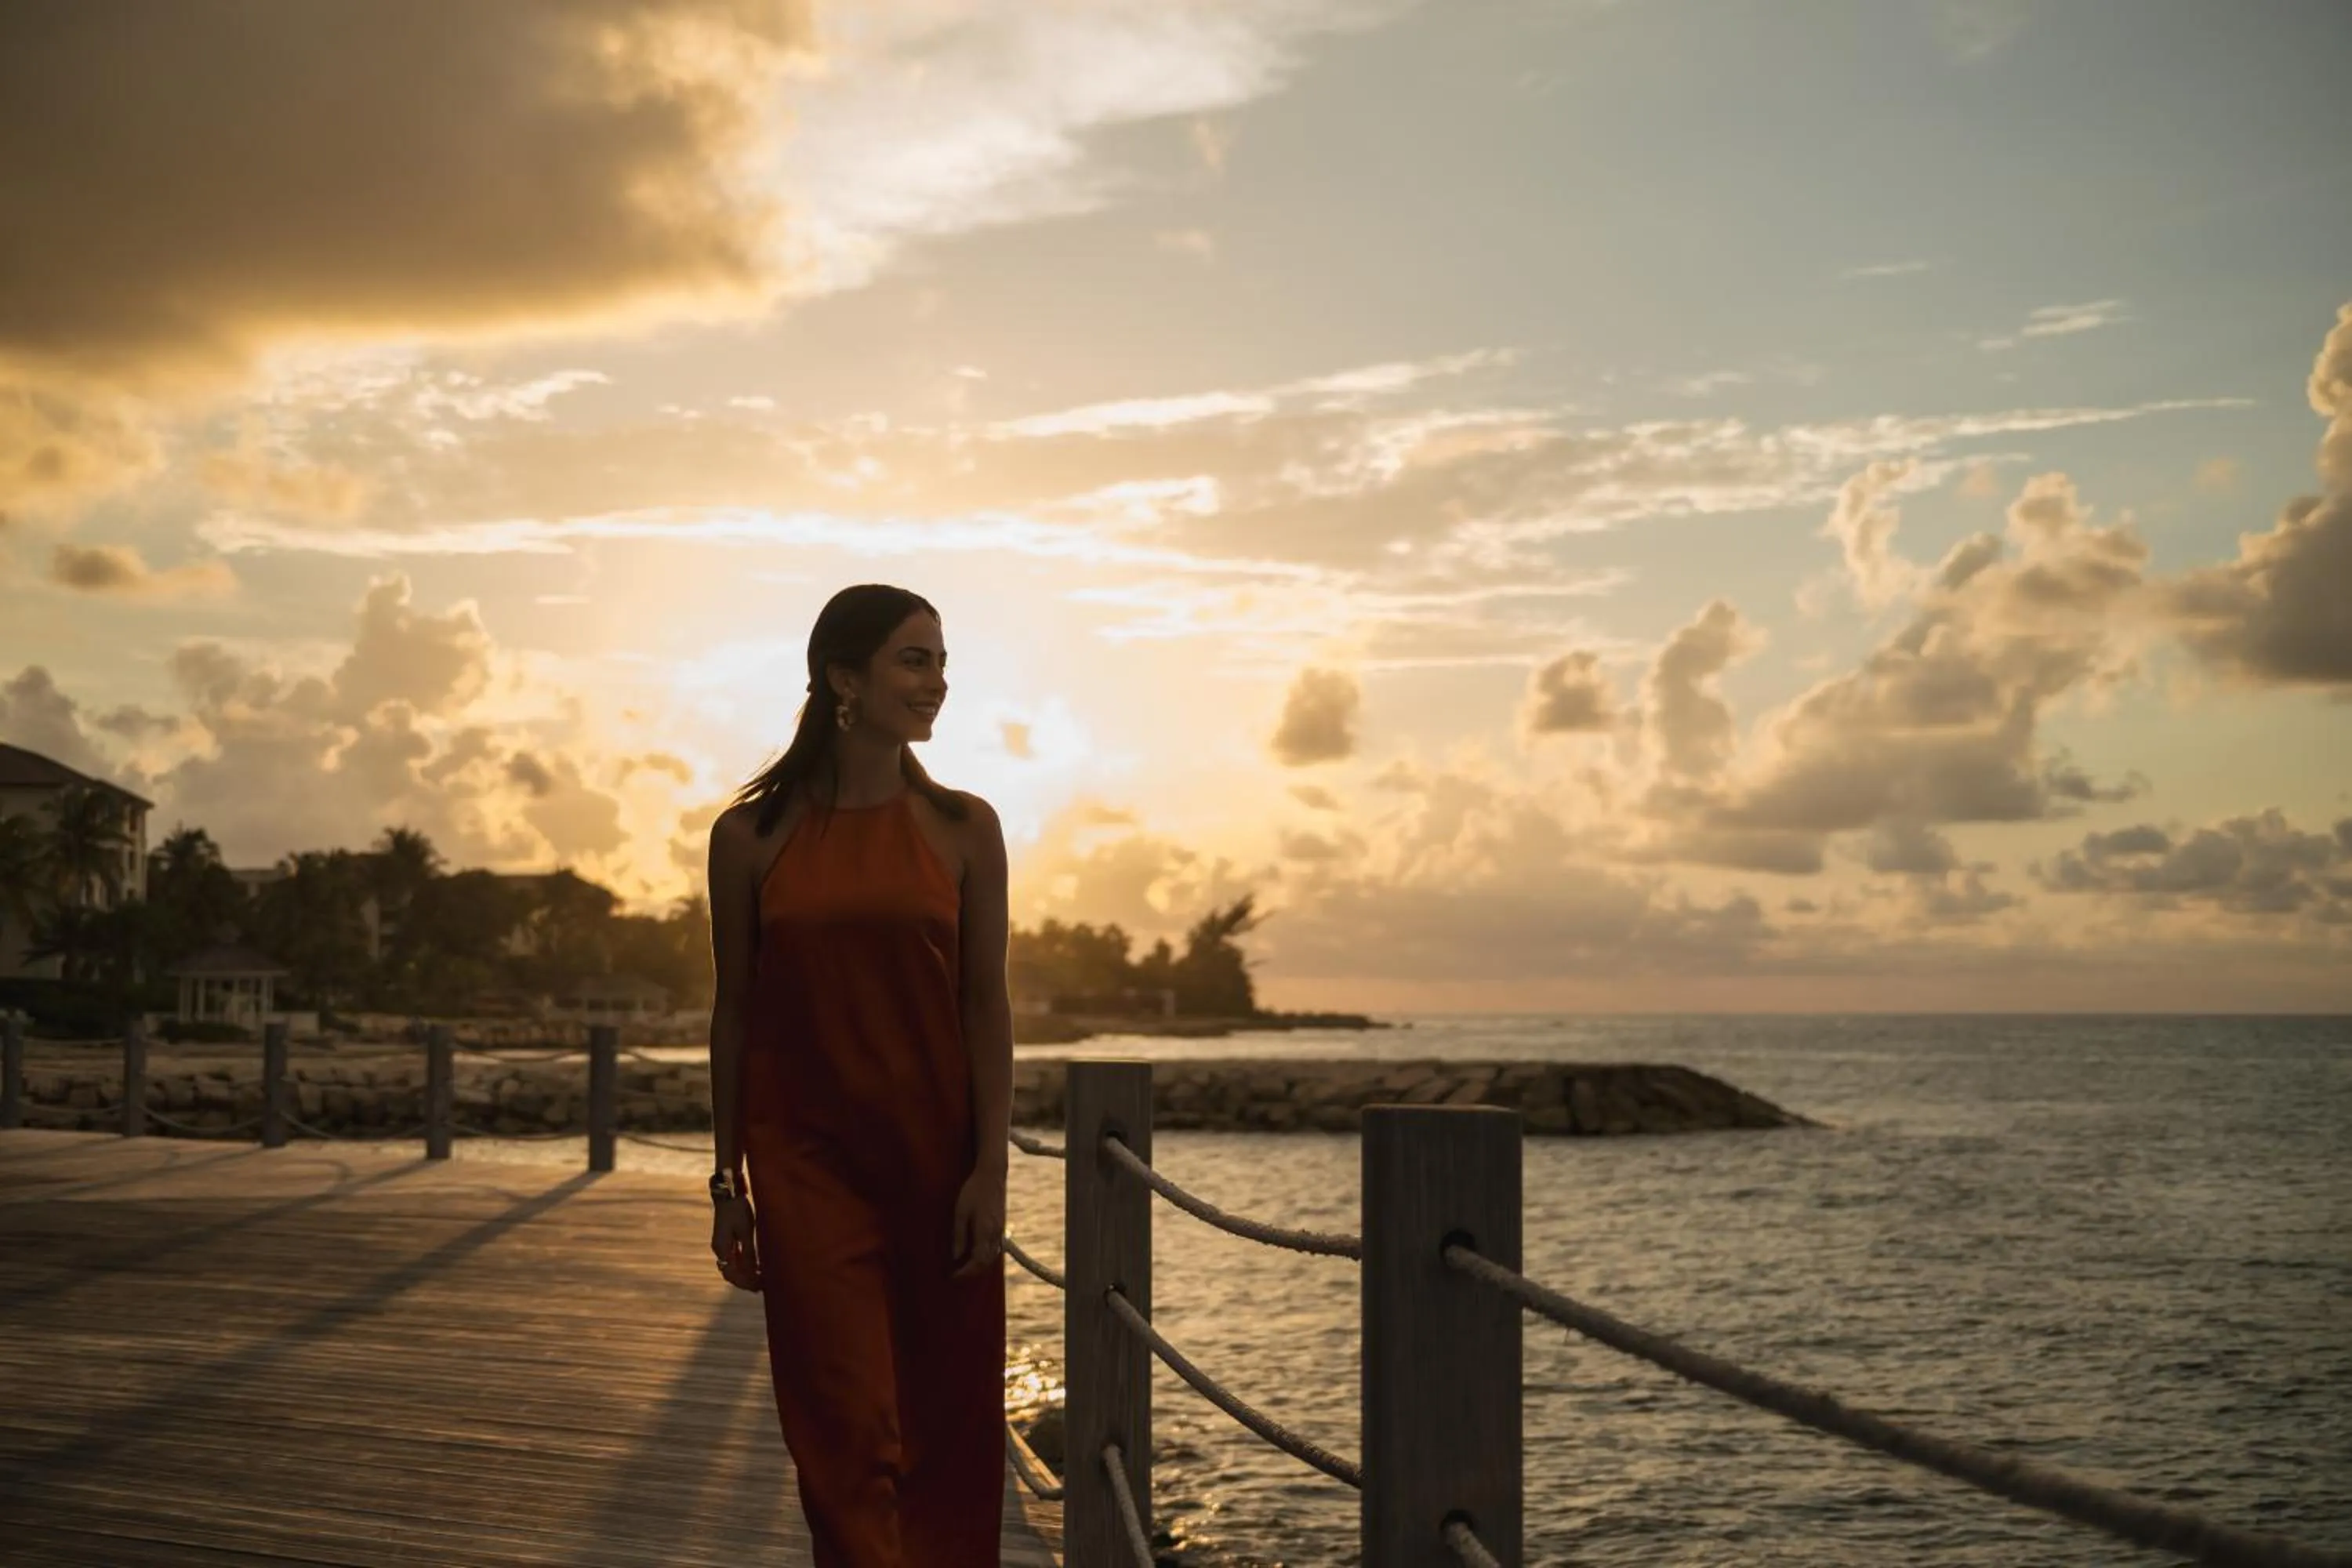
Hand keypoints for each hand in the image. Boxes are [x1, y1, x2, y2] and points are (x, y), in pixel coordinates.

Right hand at [712, 1196, 760, 1291]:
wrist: (729, 1192)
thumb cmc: (738, 1210)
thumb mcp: (746, 1231)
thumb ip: (749, 1252)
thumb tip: (753, 1272)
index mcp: (721, 1248)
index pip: (731, 1274)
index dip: (745, 1283)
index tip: (759, 1287)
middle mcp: (719, 1248)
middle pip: (730, 1272)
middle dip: (745, 1281)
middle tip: (761, 1287)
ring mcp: (722, 1243)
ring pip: (732, 1266)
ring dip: (745, 1274)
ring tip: (760, 1279)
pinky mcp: (726, 1238)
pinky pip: (734, 1257)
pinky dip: (743, 1264)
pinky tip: (755, 1266)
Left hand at [949, 1160, 1006, 1278]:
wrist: (992, 1174)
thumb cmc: (973, 1191)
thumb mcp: (960, 1212)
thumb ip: (959, 1236)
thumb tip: (956, 1257)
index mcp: (984, 1232)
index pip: (977, 1261)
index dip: (965, 1273)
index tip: (953, 1277)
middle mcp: (995, 1234)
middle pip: (986, 1263)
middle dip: (972, 1273)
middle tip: (957, 1277)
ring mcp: (1000, 1230)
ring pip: (992, 1257)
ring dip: (979, 1266)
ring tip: (964, 1269)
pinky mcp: (1001, 1226)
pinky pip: (995, 1248)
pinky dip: (985, 1257)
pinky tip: (976, 1255)